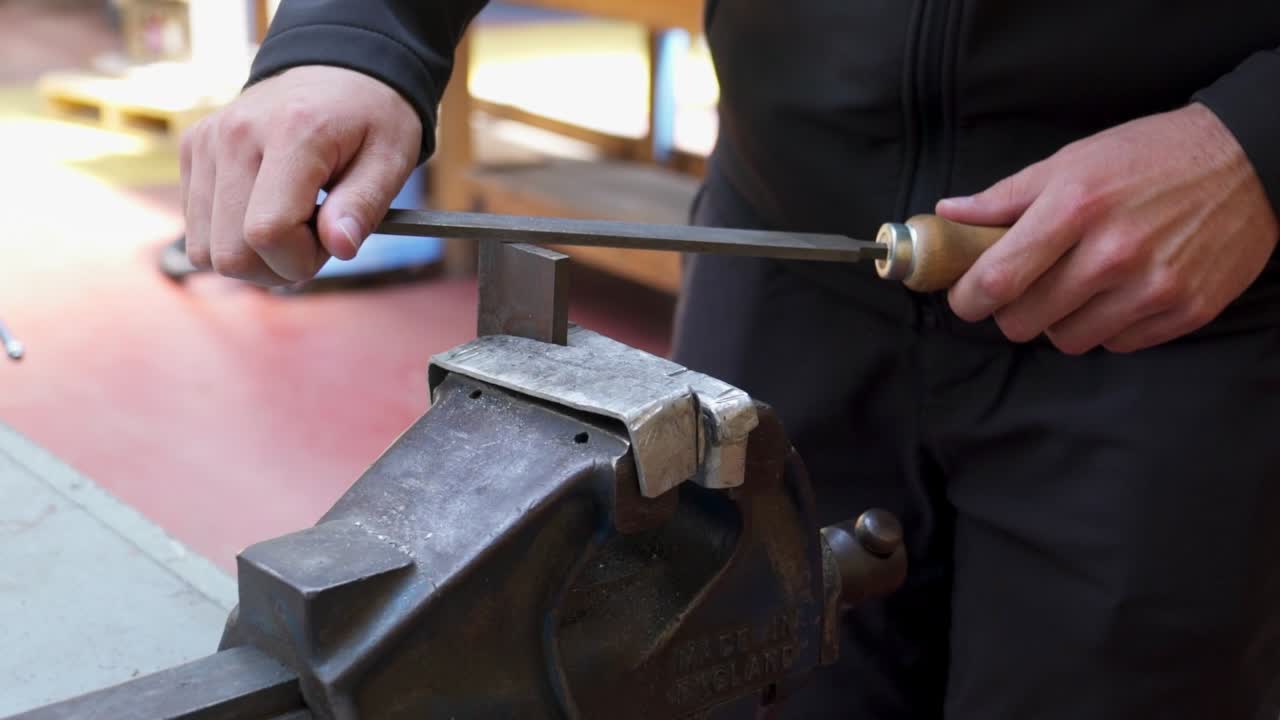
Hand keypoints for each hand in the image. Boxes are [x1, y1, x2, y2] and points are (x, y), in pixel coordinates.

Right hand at [180, 66, 421, 284]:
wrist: (337, 70)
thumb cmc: (371, 119)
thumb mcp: (390, 159)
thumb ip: (364, 205)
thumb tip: (341, 247)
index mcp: (291, 133)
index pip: (268, 232)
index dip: (302, 259)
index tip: (331, 240)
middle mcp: (235, 135)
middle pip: (230, 253)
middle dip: (278, 265)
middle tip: (314, 236)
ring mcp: (206, 142)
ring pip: (206, 251)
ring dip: (253, 257)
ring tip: (290, 223)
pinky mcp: (193, 151)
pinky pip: (197, 233)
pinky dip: (232, 239)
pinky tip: (265, 210)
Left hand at [937, 102, 1278, 353]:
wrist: (1249, 161)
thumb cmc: (1149, 157)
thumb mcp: (1072, 161)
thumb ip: (1005, 196)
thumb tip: (949, 214)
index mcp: (1075, 208)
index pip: (997, 280)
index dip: (968, 298)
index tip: (965, 296)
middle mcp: (1113, 253)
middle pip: (1024, 322)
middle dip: (1011, 310)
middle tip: (1023, 289)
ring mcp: (1153, 287)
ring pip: (1067, 340)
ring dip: (1059, 321)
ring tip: (1075, 287)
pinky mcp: (1186, 311)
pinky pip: (1117, 344)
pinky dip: (1106, 326)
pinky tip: (1117, 293)